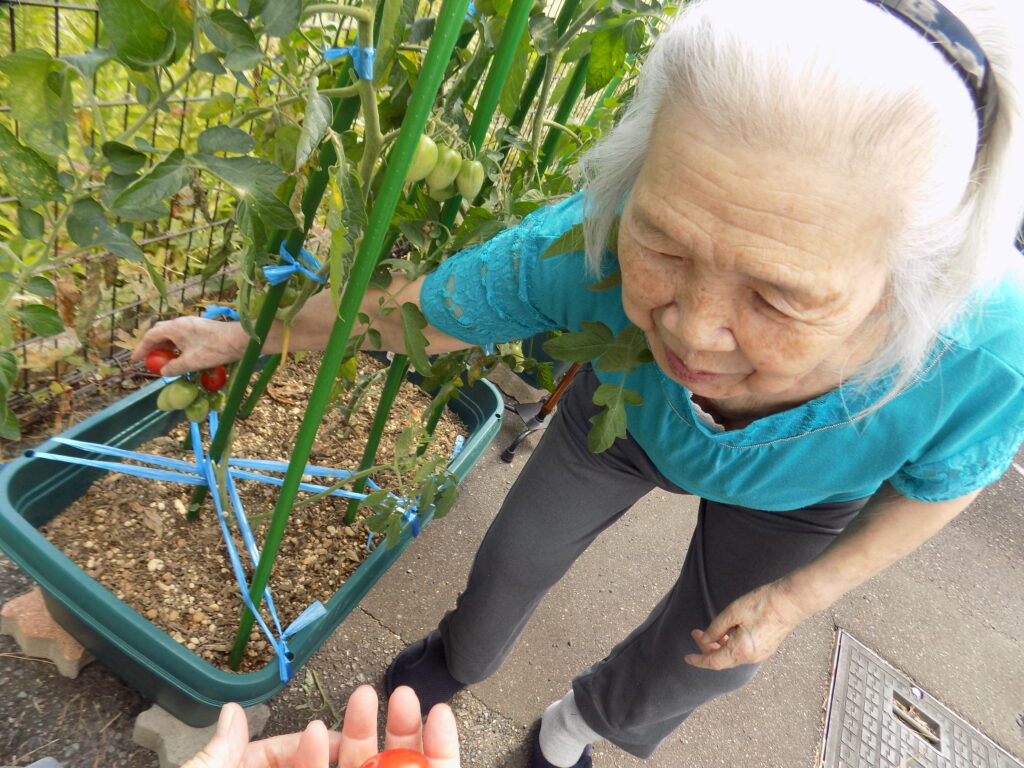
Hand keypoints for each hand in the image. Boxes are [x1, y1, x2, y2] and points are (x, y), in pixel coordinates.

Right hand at [131, 316, 249, 377]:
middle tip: (149, 360)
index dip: (141, 348)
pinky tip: (180, 357)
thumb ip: (174, 367)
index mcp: (175, 327)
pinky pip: (182, 336)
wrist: (240, 339)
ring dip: (165, 347)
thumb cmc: (215, 349)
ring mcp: (192, 324)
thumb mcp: (192, 362)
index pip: (151, 335)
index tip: (135, 360)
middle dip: (152, 347)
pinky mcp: (201, 328)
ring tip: (164, 362)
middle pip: (160, 332)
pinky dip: (176, 346)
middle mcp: (181, 322)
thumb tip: (163, 372)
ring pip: (172, 334)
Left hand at [181, 685, 459, 767]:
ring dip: (406, 738)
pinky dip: (441, 755)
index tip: (320, 728)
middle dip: (366, 730)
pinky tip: (439, 724)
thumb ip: (219, 759)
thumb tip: (230, 713)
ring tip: (411, 699)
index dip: (309, 747)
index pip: (296, 766)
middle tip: (374, 693)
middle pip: (350, 767)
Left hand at [683, 581, 808, 670]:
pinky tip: (728, 633)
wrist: (791, 602)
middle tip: (696, 632)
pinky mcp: (766, 649)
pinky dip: (731, 646)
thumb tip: (705, 639)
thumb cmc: (762, 604)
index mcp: (740, 650)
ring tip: (711, 631)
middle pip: (722, 659)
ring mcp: (760, 655)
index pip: (713, 662)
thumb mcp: (733, 612)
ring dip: (719, 647)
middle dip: (706, 648)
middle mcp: (750, 657)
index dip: (698, 660)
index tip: (686, 657)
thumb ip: (716, 628)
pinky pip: (743, 653)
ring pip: (732, 656)